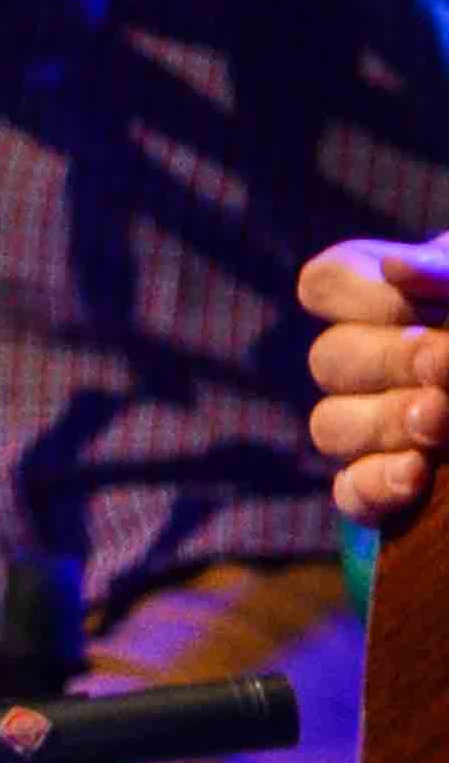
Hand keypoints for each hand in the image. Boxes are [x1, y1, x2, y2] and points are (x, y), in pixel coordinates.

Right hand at [305, 233, 448, 528]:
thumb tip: (398, 269)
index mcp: (389, 301)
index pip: (326, 287)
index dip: (365, 297)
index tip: (422, 300)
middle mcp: (371, 365)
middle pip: (330, 360)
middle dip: (392, 362)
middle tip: (447, 368)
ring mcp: (377, 431)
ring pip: (331, 427)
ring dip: (383, 422)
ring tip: (441, 422)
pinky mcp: (393, 491)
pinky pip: (352, 493)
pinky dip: (376, 484)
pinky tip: (418, 475)